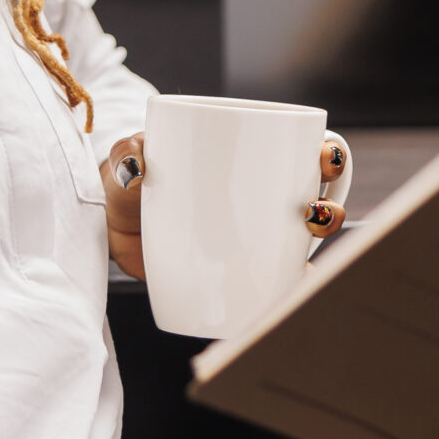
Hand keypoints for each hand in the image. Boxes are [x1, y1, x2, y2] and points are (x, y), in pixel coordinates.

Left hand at [98, 136, 351, 282]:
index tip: (324, 155)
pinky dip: (288, 285)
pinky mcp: (235, 272)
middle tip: (312, 213)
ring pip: (301, 240)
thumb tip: (137, 169)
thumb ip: (127, 155)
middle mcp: (257, 196)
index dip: (326, 152)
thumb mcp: (126, 160)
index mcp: (244, 157)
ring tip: (303, 254)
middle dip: (330, 207)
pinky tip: (291, 288)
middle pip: (314, 199)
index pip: (299, 150)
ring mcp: (250, 236)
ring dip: (314, 251)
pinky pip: (273, 279)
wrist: (108, 226)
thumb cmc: (127, 179)